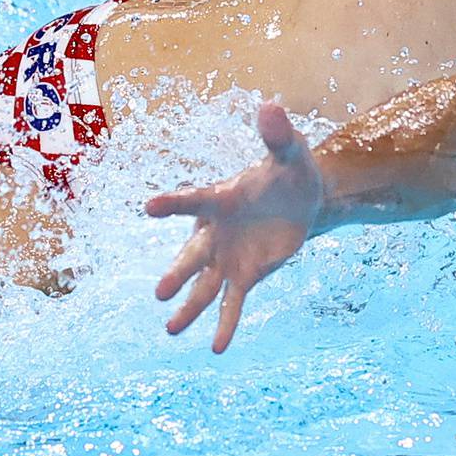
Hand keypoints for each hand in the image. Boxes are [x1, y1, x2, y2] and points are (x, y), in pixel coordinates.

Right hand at [145, 100, 326, 351]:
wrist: (305, 200)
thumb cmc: (290, 171)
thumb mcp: (290, 152)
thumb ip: (278, 135)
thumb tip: (271, 106)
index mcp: (221, 198)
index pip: (194, 201)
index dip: (174, 204)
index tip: (149, 207)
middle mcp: (216, 232)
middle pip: (193, 256)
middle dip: (178, 273)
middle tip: (160, 292)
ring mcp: (228, 257)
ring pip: (204, 287)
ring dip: (189, 309)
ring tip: (172, 330)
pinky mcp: (246, 276)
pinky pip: (233, 304)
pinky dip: (226, 326)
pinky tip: (218, 349)